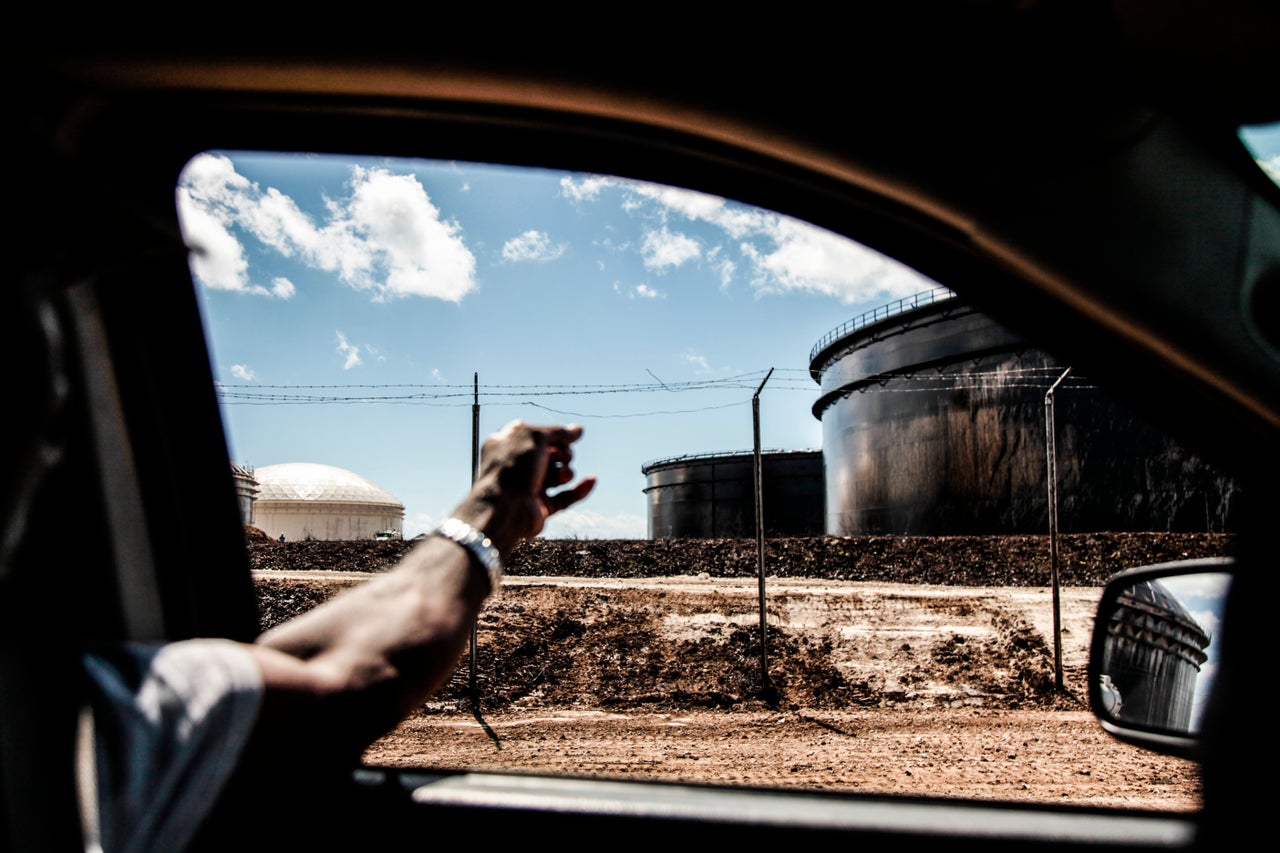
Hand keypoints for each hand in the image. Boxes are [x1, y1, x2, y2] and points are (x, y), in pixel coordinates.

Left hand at [454, 420, 595, 556]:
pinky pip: (566, 498)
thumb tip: (578, 430)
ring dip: (567, 472)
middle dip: (563, 454)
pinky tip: (592, 480)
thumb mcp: (537, 437)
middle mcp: (518, 466)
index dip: (551, 434)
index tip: (561, 436)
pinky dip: (580, 490)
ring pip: (559, 475)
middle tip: (562, 456)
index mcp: (508, 446)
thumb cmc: (513, 468)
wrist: (505, 509)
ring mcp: (529, 487)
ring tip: (563, 475)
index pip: (536, 434)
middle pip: (551, 454)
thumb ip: (560, 432)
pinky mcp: (541, 507)